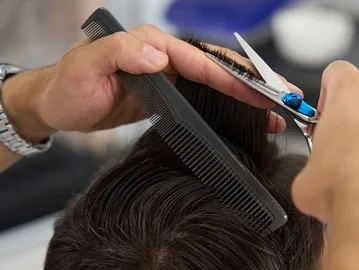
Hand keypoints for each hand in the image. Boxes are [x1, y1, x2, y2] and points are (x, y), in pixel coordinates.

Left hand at [3, 24, 295, 142]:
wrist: (59, 105)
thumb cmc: (68, 87)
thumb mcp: (86, 66)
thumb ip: (119, 52)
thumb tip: (158, 55)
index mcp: (151, 43)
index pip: (201, 60)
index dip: (232, 77)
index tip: (258, 92)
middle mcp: (165, 55)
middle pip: (218, 66)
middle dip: (253, 83)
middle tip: (283, 98)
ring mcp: (170, 75)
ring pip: (217, 83)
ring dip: (248, 97)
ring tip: (275, 114)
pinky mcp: (170, 93)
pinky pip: (207, 97)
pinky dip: (230, 108)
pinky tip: (247, 120)